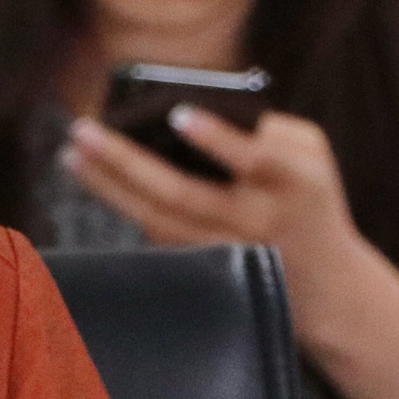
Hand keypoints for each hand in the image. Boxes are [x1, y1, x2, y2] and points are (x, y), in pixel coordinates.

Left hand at [62, 108, 367, 301]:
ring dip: (108, 187)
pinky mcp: (204, 270)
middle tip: (82, 131)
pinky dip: (122, 205)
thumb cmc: (309, 195)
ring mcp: (227, 251)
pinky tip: (95, 178)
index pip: (255, 158)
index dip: (218, 138)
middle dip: (127, 161)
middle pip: (182, 193)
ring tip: (73, 154)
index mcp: (293, 182)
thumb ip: (265, 126)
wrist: (326, 285)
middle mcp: (257, 220)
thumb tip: (190, 113)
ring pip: (157, 220)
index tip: (179, 114)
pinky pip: (155, 235)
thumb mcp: (309, 154)